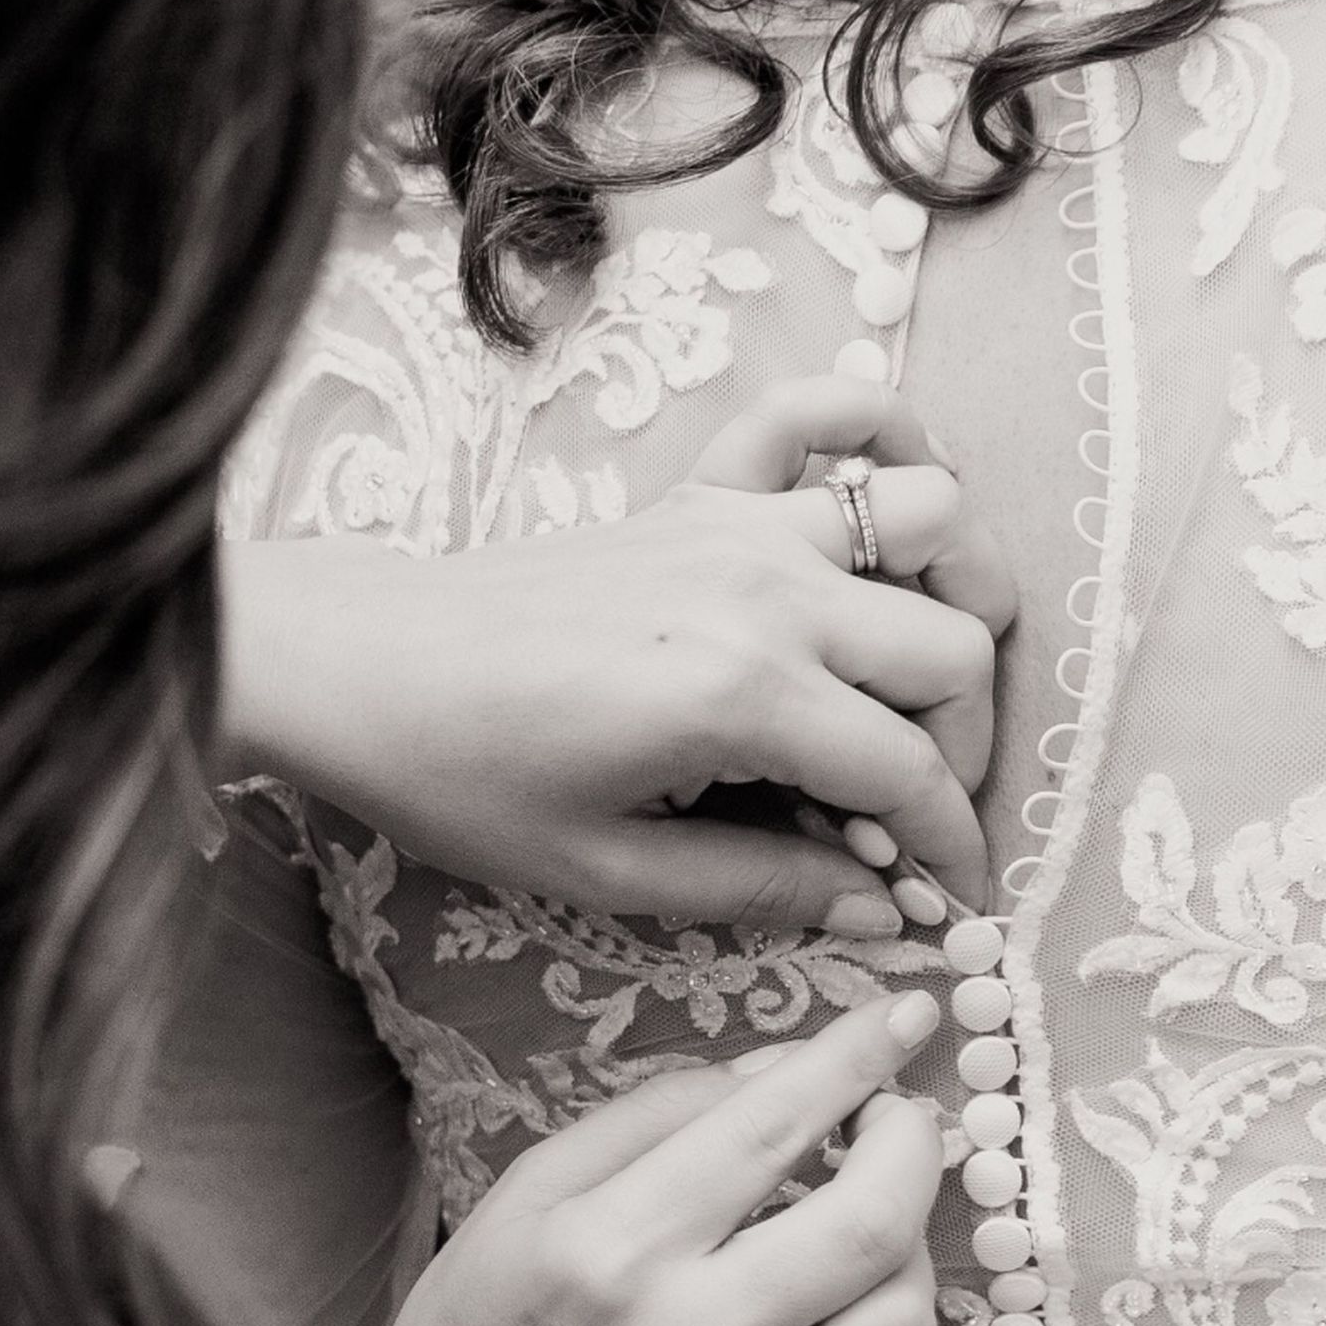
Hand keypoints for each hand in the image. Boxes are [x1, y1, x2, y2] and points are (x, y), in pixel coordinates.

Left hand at [220, 377, 1014, 920]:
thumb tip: (887, 910)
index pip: (912, 774)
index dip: (950, 848)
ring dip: (951, 593)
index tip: (949, 899)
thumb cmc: (468, 777)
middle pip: (951, 650)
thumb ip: (767, 887)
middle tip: (906, 809)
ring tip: (916, 675)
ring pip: (928, 524)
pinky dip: (877, 429)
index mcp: (744, 696)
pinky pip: (819, 415)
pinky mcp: (704, 496)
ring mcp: (741, 527)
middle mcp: (765, 591)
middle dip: (960, 743)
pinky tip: (892, 493)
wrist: (365, 666)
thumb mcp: (612, 870)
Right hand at [331, 990, 943, 1325]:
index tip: (907, 1013)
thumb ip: (659, 1114)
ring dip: (909, 1243)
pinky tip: (829, 1310)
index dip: (856, 1057)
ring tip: (867, 1217)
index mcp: (611, 1248)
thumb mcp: (531, 1193)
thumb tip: (787, 1067)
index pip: (772, 1128)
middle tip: (896, 1118)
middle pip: (871, 1223)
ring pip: (901, 1317)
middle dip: (912, 1145)